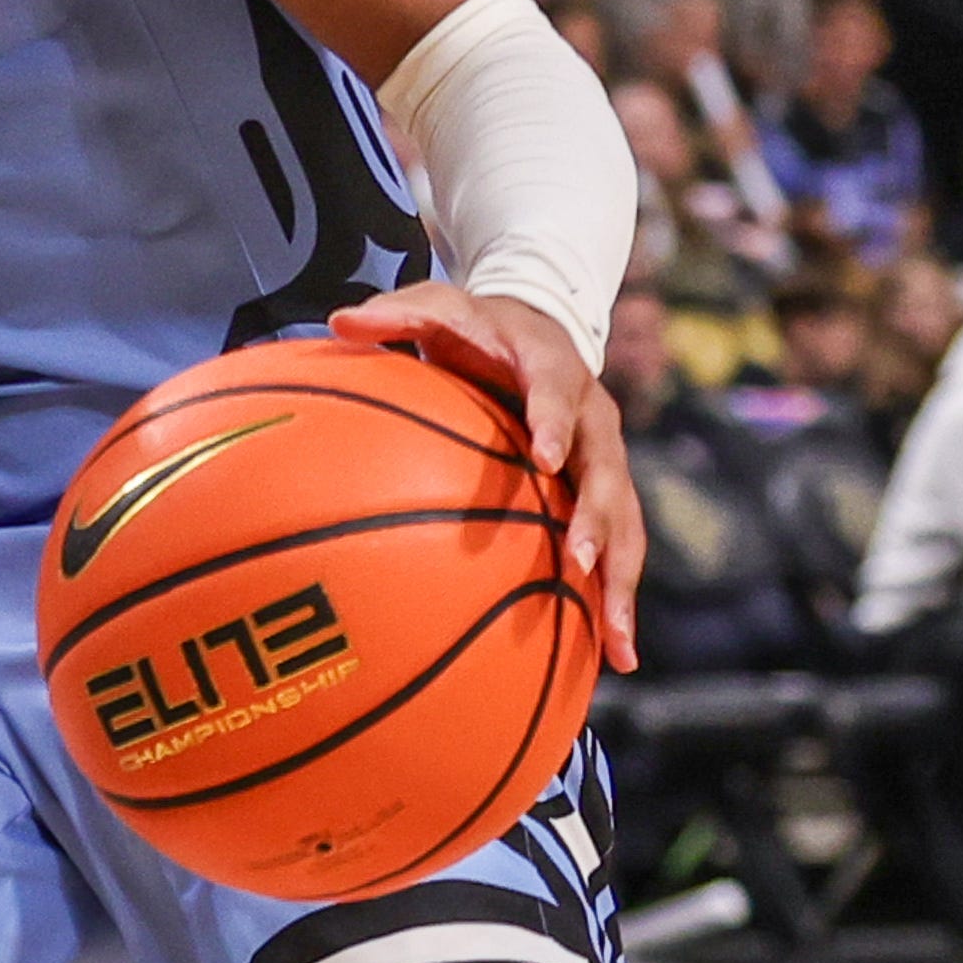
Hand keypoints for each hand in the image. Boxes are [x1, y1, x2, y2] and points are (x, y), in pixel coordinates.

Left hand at [328, 283, 644, 673]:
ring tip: (620, 645)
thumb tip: (337, 320)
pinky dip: (616, 596)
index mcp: (554, 367)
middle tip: (581, 564)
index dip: (555, 421)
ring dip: (621, 579)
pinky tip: (613, 655)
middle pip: (606, 472)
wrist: (535, 325)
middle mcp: (593, 416)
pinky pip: (618, 545)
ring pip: (625, 523)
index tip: (546, 456)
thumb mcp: (436, 307)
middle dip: (598, 520)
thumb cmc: (476, 326)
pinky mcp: (604, 491)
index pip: (557, 390)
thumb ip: (394, 316)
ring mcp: (605, 458)